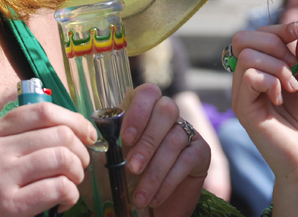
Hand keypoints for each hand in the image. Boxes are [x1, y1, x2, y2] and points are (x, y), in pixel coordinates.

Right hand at [0, 102, 95, 216]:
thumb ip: (24, 136)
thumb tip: (74, 128)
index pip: (43, 111)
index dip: (74, 119)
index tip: (88, 133)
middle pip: (58, 134)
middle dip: (80, 150)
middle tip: (80, 164)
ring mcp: (0, 177)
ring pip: (61, 158)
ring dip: (78, 172)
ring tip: (72, 182)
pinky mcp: (9, 205)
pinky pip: (58, 188)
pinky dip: (71, 194)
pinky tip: (65, 200)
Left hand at [119, 83, 209, 215]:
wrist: (148, 213)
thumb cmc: (125, 183)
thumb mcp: (110, 164)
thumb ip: (106, 147)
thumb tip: (96, 140)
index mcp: (145, 112)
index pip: (148, 93)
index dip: (139, 111)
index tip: (126, 138)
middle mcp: (169, 117)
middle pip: (167, 110)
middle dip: (147, 141)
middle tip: (132, 168)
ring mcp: (187, 132)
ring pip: (175, 139)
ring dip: (155, 170)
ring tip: (139, 196)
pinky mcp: (201, 152)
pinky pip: (187, 160)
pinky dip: (168, 181)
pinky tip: (154, 198)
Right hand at [230, 22, 297, 183]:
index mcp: (264, 69)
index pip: (258, 33)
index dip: (280, 28)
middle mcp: (248, 79)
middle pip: (243, 37)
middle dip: (275, 42)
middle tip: (294, 65)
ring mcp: (243, 93)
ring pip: (247, 54)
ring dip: (277, 65)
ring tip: (292, 86)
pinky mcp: (242, 107)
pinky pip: (249, 75)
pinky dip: (272, 81)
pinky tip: (283, 97)